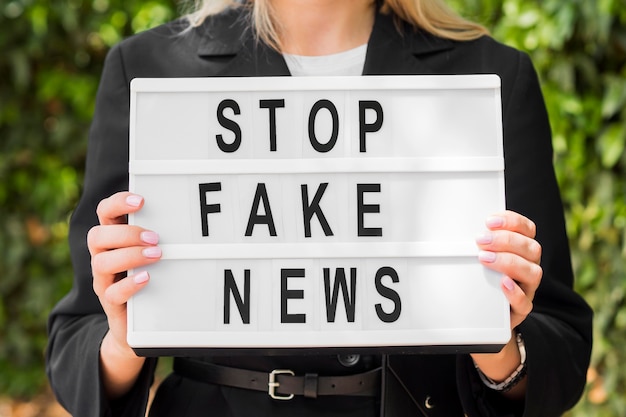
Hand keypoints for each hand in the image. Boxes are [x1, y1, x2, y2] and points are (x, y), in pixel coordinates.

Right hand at [87, 191, 160, 397]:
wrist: (136, 324)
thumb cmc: (148, 277)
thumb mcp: (152, 253)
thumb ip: (159, 235)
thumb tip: (187, 216)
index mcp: (112, 239)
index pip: (104, 213)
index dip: (117, 203)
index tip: (141, 200)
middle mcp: (103, 257)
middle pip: (97, 236)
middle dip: (125, 233)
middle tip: (154, 237)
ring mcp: (104, 280)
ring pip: (101, 262)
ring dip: (130, 255)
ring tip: (156, 255)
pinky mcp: (111, 303)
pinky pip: (112, 292)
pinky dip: (129, 284)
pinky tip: (147, 278)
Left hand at [475, 210, 541, 328]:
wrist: (484, 313)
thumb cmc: (482, 279)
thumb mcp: (481, 256)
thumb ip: (478, 243)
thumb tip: (458, 228)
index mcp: (521, 250)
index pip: (527, 230)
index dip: (512, 222)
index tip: (490, 221)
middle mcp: (528, 267)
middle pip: (532, 248)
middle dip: (506, 240)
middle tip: (482, 240)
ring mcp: (527, 288)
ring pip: (533, 272)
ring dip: (509, 262)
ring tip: (485, 258)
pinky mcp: (520, 309)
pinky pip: (525, 302)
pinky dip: (514, 292)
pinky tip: (502, 283)